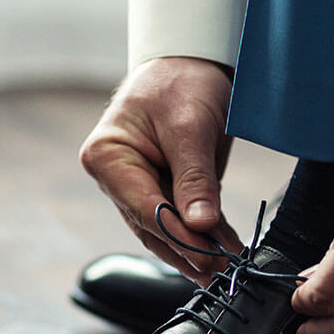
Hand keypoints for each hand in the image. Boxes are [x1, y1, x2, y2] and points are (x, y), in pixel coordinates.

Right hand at [79, 57, 243, 285]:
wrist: (191, 60)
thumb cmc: (182, 81)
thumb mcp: (191, 126)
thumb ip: (194, 178)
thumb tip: (200, 225)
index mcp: (107, 156)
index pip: (144, 208)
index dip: (177, 236)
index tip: (207, 256)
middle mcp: (115, 176)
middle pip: (151, 225)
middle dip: (188, 250)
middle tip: (221, 272)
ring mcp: (136, 185)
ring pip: (164, 230)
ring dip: (197, 250)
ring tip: (226, 269)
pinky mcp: (161, 188)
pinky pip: (179, 219)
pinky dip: (202, 235)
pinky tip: (224, 250)